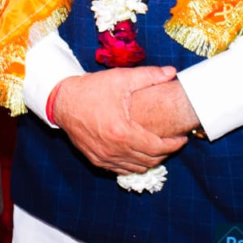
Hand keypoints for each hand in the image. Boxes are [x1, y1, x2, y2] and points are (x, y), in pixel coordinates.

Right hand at [53, 66, 187, 174]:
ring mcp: (104, 157)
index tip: (182, 137)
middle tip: (172, 141)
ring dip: (151, 160)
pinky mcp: (96, 160)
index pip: (158, 147)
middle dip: (166, 152)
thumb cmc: (90, 89)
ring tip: (157, 147)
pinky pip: (121, 170)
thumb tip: (171, 72)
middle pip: (150, 160)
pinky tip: (137, 154)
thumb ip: (148, 76)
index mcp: (123, 132)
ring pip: (137, 168)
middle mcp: (115, 149)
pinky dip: (133, 165)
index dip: (174, 144)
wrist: (61, 100)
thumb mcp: (120, 79)